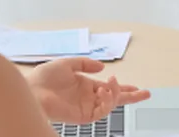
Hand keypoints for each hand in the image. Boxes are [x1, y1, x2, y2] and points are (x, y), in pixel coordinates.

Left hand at [26, 57, 151, 123]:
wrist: (32, 89)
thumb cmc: (44, 78)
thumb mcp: (67, 63)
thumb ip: (85, 63)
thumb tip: (102, 67)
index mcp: (86, 86)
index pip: (109, 88)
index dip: (123, 87)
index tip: (137, 87)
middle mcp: (88, 98)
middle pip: (116, 99)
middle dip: (132, 96)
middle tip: (145, 93)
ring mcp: (86, 107)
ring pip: (111, 104)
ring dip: (115, 93)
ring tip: (112, 84)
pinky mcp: (83, 116)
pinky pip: (102, 112)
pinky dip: (107, 101)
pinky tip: (104, 90)